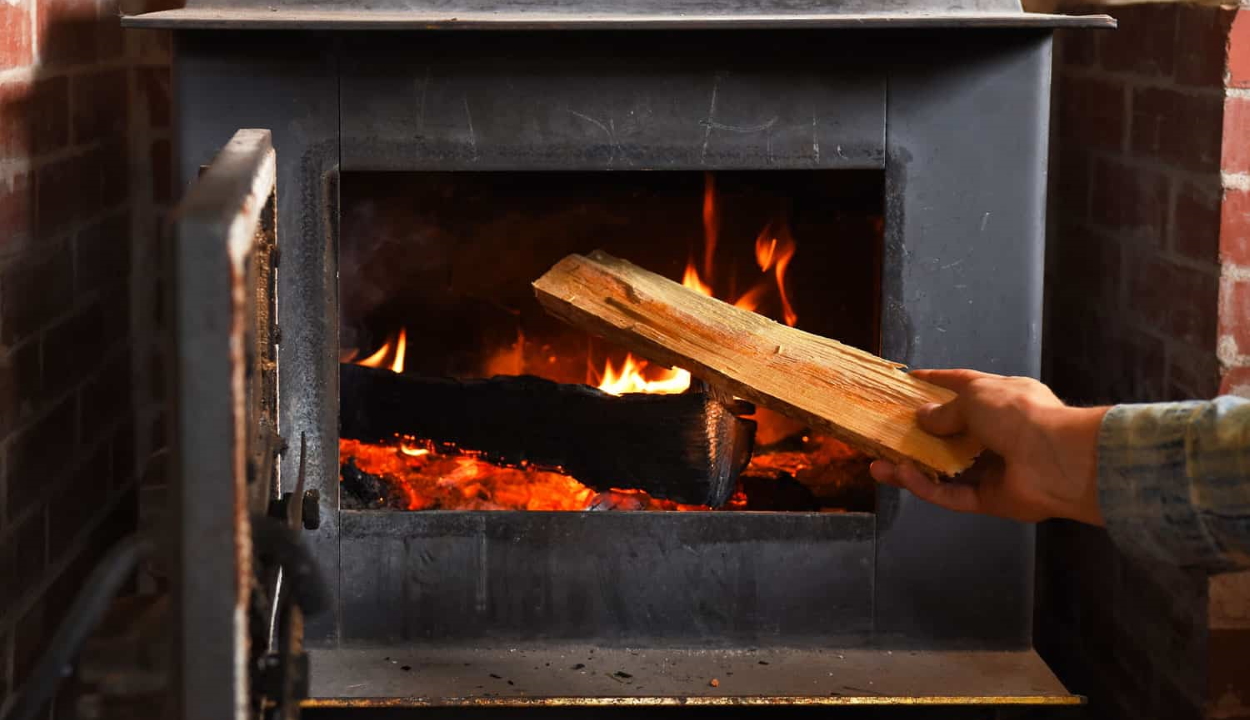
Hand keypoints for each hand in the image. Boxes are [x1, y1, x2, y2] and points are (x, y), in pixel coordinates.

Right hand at [869, 369, 1107, 524]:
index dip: (936, 383)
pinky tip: (901, 476)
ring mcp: (994, 468)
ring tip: (877, 464)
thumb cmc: (1019, 414)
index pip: (963, 386)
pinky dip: (927, 486)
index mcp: (1003, 399)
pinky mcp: (989, 499)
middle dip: (917, 435)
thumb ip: (945, 411)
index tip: (909, 382)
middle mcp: (998, 432)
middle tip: (886, 434)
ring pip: (944, 469)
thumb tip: (923, 418)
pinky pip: (952, 494)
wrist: (1058, 461)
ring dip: (912, 466)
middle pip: (950, 434)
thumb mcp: (976, 397)